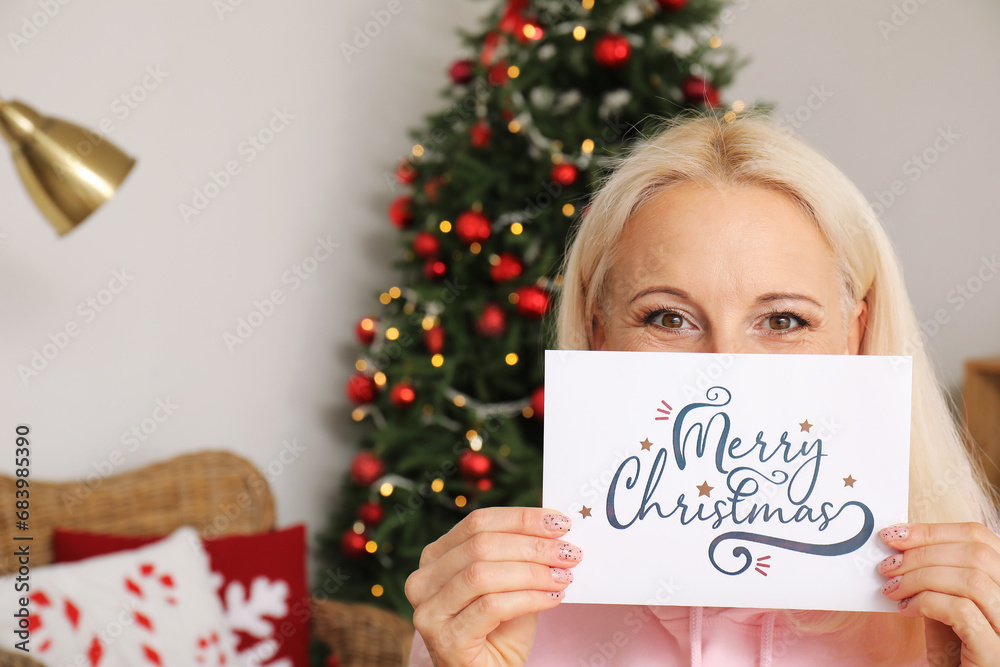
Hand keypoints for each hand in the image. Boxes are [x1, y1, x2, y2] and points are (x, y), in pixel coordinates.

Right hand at [405, 507, 580, 666]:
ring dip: (532, 571)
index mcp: (436, 557)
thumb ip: (523, 556)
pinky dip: (528, 598)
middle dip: (532, 545)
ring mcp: (429, 611)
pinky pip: (491, 607)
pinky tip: (552, 599)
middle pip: (480, 545)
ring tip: (564, 575)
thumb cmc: (499, 632)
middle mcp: (424, 580)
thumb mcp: (512, 585)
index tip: (559, 522)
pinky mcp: (444, 639)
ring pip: (482, 574)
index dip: (520, 518)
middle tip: (569, 551)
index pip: (477, 522)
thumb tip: (555, 527)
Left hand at [878, 522, 999, 666]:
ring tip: (893, 589)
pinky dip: (927, 603)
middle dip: (922, 553)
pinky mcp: (996, 654)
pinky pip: (963, 612)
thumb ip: (936, 576)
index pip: (980, 538)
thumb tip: (900, 544)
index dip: (933, 531)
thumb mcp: (947, 604)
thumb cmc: (956, 650)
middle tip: (888, 565)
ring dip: (920, 578)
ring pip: (971, 580)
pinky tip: (907, 610)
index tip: (894, 534)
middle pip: (977, 554)